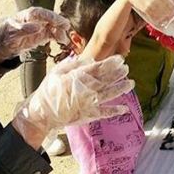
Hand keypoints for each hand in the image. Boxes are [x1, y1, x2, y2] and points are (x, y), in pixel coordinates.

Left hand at [0, 8, 70, 63]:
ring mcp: (42, 26)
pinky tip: (63, 41)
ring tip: (64, 39)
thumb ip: (24, 29)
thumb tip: (37, 27)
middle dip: (59, 23)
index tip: (58, 22)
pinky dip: (59, 37)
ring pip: (55, 26)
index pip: (42, 13)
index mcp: (29, 14)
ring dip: (61, 31)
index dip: (51, 17)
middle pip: (51, 18)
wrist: (4, 45)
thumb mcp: (13, 33)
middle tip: (66, 27)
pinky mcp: (44, 34)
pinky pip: (54, 34)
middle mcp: (38, 19)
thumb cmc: (6, 35)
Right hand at [11, 55, 133, 149]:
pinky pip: (104, 112)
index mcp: (77, 77)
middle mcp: (86, 89)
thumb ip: (72, 65)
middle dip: (118, 73)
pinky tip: (125, 108)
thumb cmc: (48, 91)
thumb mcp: (56, 72)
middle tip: (127, 68)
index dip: (110, 63)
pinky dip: (114, 111)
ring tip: (131, 84)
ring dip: (120, 89)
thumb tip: (89, 59)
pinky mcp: (88, 114)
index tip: (120, 59)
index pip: (98, 68)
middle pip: (106, 79)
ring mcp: (88, 103)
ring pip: (108, 94)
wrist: (42, 114)